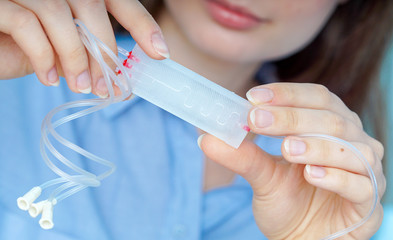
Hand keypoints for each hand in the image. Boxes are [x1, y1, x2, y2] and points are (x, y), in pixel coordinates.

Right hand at [0, 0, 168, 96]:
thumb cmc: (20, 45)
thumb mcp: (60, 51)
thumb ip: (85, 55)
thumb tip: (117, 81)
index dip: (141, 23)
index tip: (160, 53)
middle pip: (91, 5)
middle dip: (104, 50)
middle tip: (107, 86)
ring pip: (60, 15)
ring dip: (76, 58)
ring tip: (79, 87)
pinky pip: (28, 25)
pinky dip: (44, 57)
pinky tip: (47, 79)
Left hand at [199, 83, 384, 238]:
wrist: (301, 238)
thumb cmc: (288, 201)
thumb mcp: (262, 175)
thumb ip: (241, 155)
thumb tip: (206, 137)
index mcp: (330, 127)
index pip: (316, 98)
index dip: (287, 94)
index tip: (253, 96)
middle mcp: (352, 142)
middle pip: (330, 119)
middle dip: (292, 117)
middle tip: (257, 120)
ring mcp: (364, 171)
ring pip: (349, 148)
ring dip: (315, 146)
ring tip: (286, 150)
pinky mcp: (368, 201)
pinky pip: (360, 184)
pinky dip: (335, 177)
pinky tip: (311, 176)